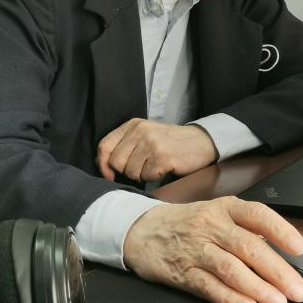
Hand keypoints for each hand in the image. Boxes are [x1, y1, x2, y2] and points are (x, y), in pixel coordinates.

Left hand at [96, 118, 216, 181]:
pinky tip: (164, 168)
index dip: (103, 164)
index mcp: (133, 125)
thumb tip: (103, 165)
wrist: (200, 142)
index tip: (109, 174)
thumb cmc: (170, 142)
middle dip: (126, 171)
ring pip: (130, 172)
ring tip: (155, 165)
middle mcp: (140, 132)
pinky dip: (154, 177)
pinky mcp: (162, 158)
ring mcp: (151, 144)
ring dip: (142, 175)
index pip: (104, 146)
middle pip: (116, 162)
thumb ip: (125, 144)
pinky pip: (146, 177)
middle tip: (142, 167)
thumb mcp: (145, 135)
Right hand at [123, 196, 302, 302]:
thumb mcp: (218, 213)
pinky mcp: (183, 273)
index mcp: (225, 208)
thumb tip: (282, 251)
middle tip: (297, 290)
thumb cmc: (189, 223)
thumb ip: (246, 229)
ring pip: (231, 269)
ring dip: (258, 288)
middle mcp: (211, 226)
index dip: (281, 231)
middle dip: (277, 271)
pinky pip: (210, 287)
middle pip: (249, 247)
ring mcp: (196, 250)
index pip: (258, 215)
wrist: (143, 231)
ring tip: (278, 302)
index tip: (299, 248)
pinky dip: (230, 299)